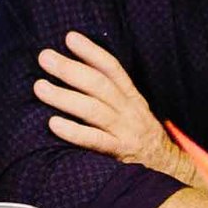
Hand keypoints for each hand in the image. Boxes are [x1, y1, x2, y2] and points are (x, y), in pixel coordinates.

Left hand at [36, 31, 167, 171]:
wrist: (167, 169)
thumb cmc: (138, 135)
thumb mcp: (131, 110)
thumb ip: (109, 93)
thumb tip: (74, 69)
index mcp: (131, 97)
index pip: (112, 69)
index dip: (91, 52)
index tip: (70, 38)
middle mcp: (129, 111)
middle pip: (99, 85)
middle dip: (70, 69)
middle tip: (44, 57)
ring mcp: (125, 132)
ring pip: (94, 110)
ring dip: (65, 97)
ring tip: (39, 87)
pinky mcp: (120, 154)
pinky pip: (95, 141)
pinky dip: (74, 132)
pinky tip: (53, 123)